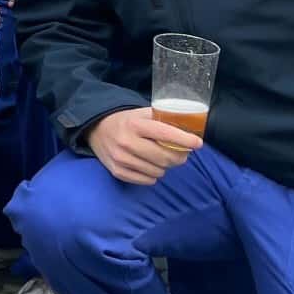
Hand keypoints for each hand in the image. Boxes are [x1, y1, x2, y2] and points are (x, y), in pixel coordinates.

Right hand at [85, 106, 200, 185]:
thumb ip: (162, 119)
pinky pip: (148, 180)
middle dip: (179, 156)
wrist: (96, 129)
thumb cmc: (126, 121)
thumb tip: (189, 128)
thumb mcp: (141, 113)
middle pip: (165, 157)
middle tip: (181, 153)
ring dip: (165, 166)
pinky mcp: (118, 172)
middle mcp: (126, 142)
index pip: (165, 134)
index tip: (198, 143)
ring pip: (159, 171)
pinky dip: (153, 175)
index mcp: (134, 125)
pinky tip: (149, 165)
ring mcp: (121, 159)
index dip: (185, 140)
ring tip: (160, 157)